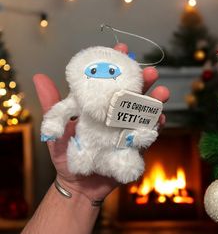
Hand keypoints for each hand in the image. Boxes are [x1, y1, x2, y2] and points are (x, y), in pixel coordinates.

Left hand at [33, 67, 168, 201]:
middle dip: (142, 79)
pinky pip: (147, 133)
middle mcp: (113, 113)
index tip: (122, 49)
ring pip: (143, 110)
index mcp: (96, 106)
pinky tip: (159, 118)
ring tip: (162, 92)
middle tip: (150, 71)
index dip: (115, 64)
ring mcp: (125, 128)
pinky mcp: (133, 144)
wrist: (78, 184)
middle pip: (131, 92)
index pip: (107, 80)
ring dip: (154, 100)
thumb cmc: (66, 155)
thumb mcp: (56, 128)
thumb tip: (39, 76)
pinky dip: (154, 125)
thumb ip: (51, 104)